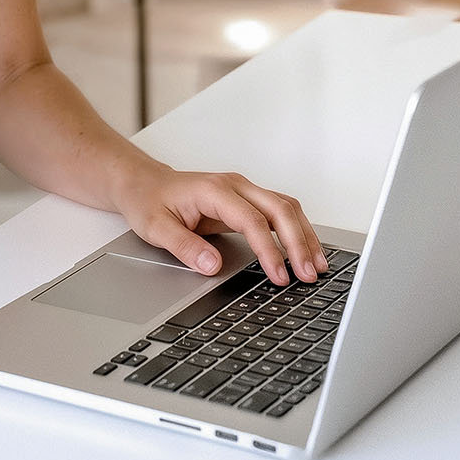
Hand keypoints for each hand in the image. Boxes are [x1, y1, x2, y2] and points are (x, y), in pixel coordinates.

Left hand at [113, 160, 328, 284]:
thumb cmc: (148, 200)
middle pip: (279, 208)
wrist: (142, 182)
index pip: (252, 220)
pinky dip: (296, 229)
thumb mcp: (155, 227)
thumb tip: (213, 266)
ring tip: (317, 267)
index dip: (270, 250)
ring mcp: (242, 190)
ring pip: (285, 207)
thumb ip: (184, 246)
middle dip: (298, 242)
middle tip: (308, 274)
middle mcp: (233, 185)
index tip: (280, 276)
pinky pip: (280, 211)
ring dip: (304, 235)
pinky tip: (306, 250)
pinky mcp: (246, 200)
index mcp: (213, 190)